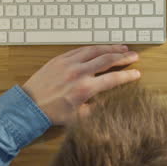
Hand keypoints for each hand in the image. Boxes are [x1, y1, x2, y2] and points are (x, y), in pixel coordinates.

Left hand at [21, 45, 140, 124]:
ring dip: (110, 48)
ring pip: (95, 51)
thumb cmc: (53, 113)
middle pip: (107, 60)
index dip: (127, 75)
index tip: (137, 73)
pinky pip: (81, 50)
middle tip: (134, 55)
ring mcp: (69, 63)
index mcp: (85, 89)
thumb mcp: (77, 118)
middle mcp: (79, 73)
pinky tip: (101, 48)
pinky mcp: (60, 59)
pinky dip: (94, 48)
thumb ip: (96, 110)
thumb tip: (109, 104)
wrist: (30, 105)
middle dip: (123, 57)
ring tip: (122, 47)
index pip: (113, 78)